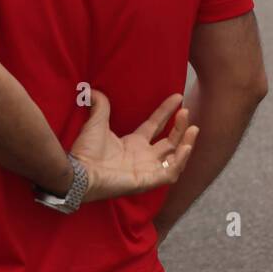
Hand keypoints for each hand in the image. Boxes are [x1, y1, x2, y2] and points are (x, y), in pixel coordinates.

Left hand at [70, 89, 198, 201]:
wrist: (79, 172)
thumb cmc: (86, 151)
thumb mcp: (96, 123)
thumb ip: (100, 107)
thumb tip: (94, 91)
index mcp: (132, 143)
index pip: (155, 125)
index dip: (166, 111)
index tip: (177, 97)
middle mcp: (143, 156)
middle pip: (169, 141)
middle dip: (180, 126)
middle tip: (187, 111)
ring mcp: (147, 169)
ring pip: (175, 157)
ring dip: (186, 143)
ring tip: (193, 128)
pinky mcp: (149, 180)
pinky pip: (171, 172)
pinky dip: (180, 161)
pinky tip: (185, 147)